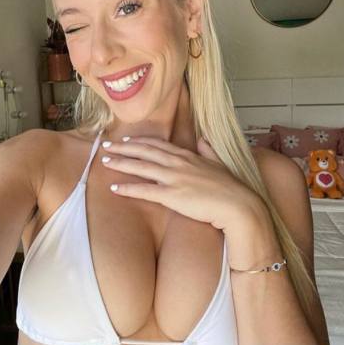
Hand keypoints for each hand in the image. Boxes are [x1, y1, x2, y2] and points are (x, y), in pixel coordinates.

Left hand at [100, 136, 270, 231]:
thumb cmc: (230, 188)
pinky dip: (128, 188)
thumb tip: (204, 138)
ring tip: (105, 161)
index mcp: (188, 155)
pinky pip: (145, 191)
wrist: (238, 206)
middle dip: (123, 147)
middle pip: (145, 151)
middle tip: (106, 145)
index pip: (158, 144)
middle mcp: (178, 163)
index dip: (140, 141)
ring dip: (121, 163)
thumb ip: (209, 150)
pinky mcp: (173, 196)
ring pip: (141, 167)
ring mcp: (174, 178)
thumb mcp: (220, 163)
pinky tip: (115, 188)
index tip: (126, 139)